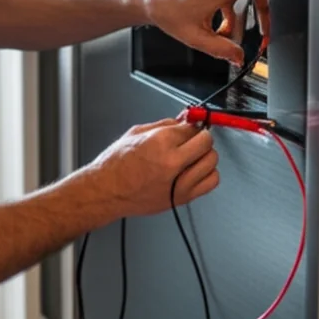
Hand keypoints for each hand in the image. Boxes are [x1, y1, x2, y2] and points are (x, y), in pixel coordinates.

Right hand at [90, 119, 218, 218]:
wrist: (106, 191)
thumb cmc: (116, 165)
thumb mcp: (137, 133)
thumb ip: (165, 125)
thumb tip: (183, 120)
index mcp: (160, 142)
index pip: (192, 127)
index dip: (191, 125)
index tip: (190, 126)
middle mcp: (172, 162)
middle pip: (206, 142)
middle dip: (201, 137)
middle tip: (194, 138)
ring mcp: (179, 182)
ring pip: (212, 161)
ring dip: (205, 155)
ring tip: (194, 155)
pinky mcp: (182, 197)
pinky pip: (210, 182)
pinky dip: (208, 173)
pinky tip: (196, 170)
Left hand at [142, 0, 267, 65]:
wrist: (152, 2)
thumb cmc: (168, 12)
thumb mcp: (196, 38)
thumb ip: (221, 50)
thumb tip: (239, 57)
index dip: (266, 2)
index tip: (265, 19)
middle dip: (247, 20)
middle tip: (243, 35)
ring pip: (236, 2)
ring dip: (232, 21)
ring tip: (220, 35)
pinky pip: (226, 0)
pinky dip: (224, 16)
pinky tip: (213, 28)